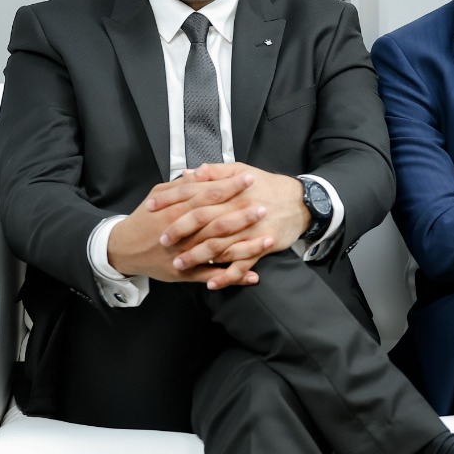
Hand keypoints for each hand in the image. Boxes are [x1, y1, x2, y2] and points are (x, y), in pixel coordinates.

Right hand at [107, 168, 270, 287]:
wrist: (123, 250)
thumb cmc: (144, 220)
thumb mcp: (158, 196)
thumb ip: (181, 185)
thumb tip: (202, 172)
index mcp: (175, 210)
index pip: (207, 195)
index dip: (229, 186)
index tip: (250, 178)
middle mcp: (182, 233)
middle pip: (216, 222)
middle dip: (242, 215)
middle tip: (265, 206)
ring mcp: (185, 255)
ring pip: (219, 251)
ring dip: (246, 247)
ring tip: (269, 240)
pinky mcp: (186, 273)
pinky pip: (213, 276)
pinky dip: (234, 277)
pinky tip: (254, 275)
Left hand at [161, 162, 310, 279]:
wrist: (301, 203)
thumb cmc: (269, 187)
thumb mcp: (242, 170)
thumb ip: (216, 172)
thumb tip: (192, 173)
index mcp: (230, 190)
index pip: (194, 193)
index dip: (171, 199)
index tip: (151, 207)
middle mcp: (238, 209)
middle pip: (203, 220)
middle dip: (180, 231)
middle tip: (162, 240)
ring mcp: (249, 230)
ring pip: (219, 245)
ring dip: (197, 256)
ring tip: (178, 264)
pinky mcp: (262, 246)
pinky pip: (242, 264)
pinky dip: (226, 275)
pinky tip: (212, 283)